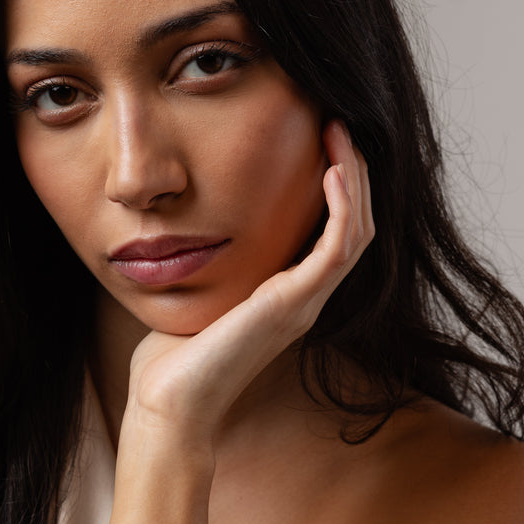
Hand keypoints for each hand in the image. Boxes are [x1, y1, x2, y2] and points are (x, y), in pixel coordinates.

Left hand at [124, 120, 373, 442]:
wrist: (167, 401)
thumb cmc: (172, 356)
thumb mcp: (197, 294)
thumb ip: (209, 263)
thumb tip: (185, 227)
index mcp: (286, 295)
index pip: (330, 231)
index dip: (334, 184)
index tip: (316, 136)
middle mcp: (304, 298)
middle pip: (353, 224)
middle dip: (350, 170)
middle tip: (334, 121)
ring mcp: (304, 303)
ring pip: (356, 231)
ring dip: (353, 178)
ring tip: (339, 132)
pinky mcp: (293, 305)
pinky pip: (337, 247)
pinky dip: (343, 206)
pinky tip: (332, 169)